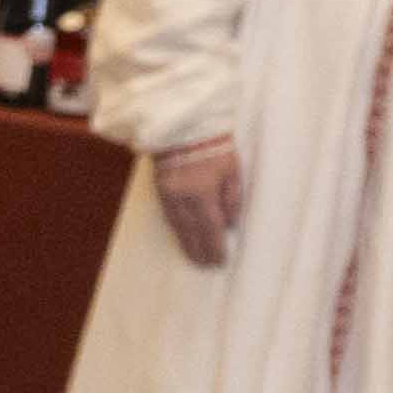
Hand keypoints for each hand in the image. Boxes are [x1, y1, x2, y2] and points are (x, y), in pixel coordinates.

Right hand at [153, 138, 245, 267]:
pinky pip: (168, 215)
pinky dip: (176, 228)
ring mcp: (167, 194)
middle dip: (199, 250)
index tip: (219, 261)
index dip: (215, 246)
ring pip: (177, 225)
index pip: (210, 228)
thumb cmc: (214, 146)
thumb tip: (230, 224)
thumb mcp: (232, 170)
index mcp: (202, 194)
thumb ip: (232, 198)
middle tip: (205, 265)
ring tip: (193, 256)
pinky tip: (181, 235)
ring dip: (185, 242)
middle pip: (191, 231)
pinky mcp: (159, 189)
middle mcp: (182, 198)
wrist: (183, 126)